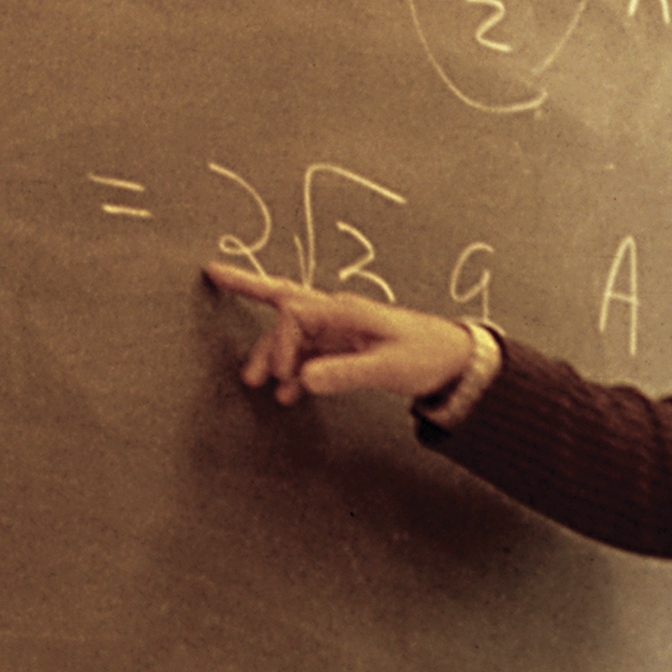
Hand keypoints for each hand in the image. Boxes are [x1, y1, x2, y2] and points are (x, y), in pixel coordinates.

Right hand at [205, 263, 473, 404]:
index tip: (281, 376)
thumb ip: (345, 373)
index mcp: (346, 310)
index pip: (293, 314)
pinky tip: (286, 393)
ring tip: (255, 383)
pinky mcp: (346, 346)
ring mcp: (340, 329)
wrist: (455, 361)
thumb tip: (303, 379)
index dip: (279, 344)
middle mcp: (338, 313)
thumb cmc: (427, 355)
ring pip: (293, 332)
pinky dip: (294, 370)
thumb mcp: (387, 367)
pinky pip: (309, 352)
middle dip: (249, 287)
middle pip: (284, 297)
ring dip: (272, 353)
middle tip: (216, 278)